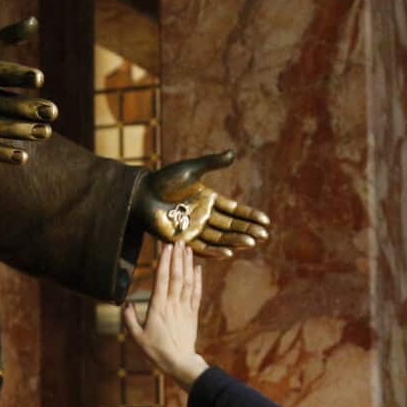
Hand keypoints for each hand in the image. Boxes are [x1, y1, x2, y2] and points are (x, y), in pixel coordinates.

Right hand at [122, 242, 210, 390]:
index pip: (162, 279)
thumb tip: (126, 304)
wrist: (179, 363)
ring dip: (188, 264)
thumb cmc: (156, 351)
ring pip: (187, 281)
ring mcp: (184, 308)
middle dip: (177, 257)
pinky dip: (198, 279)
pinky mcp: (193, 314)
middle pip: (176, 276)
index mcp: (158, 307)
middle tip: (178, 241)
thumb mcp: (136, 337)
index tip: (166, 247)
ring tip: (187, 249)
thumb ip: (129, 319)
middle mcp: (172, 304)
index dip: (165, 261)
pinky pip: (196, 293)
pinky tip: (198, 268)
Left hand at [132, 150, 271, 257]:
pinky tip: (230, 252)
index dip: (250, 216)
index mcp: (209, 200)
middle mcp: (205, 216)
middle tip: (265, 235)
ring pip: (220, 237)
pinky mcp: (183, 239)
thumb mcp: (191, 169)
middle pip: (231, 226)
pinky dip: (215, 251)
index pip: (234, 210)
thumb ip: (212, 163)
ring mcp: (195, 229)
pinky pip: (202, 247)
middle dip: (248, 231)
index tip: (266, 221)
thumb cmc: (164, 179)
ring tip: (253, 242)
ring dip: (236, 241)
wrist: (141, 193)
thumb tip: (233, 153)